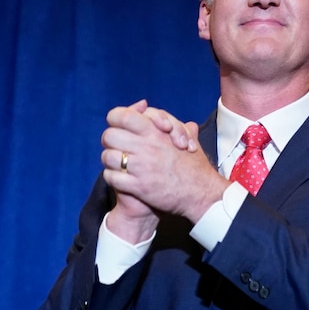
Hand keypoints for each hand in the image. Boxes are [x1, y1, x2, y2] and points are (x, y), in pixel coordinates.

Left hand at [101, 102, 228, 233]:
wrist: (201, 194)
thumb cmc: (196, 167)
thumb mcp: (189, 140)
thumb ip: (179, 127)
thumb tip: (181, 120)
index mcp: (156, 132)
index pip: (123, 115)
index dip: (116, 119)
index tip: (120, 127)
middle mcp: (146, 147)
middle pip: (109, 135)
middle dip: (111, 142)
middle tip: (118, 148)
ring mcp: (141, 167)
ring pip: (107, 157)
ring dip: (111, 161)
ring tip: (119, 165)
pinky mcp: (138, 186)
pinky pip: (112, 177)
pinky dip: (113, 178)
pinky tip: (122, 179)